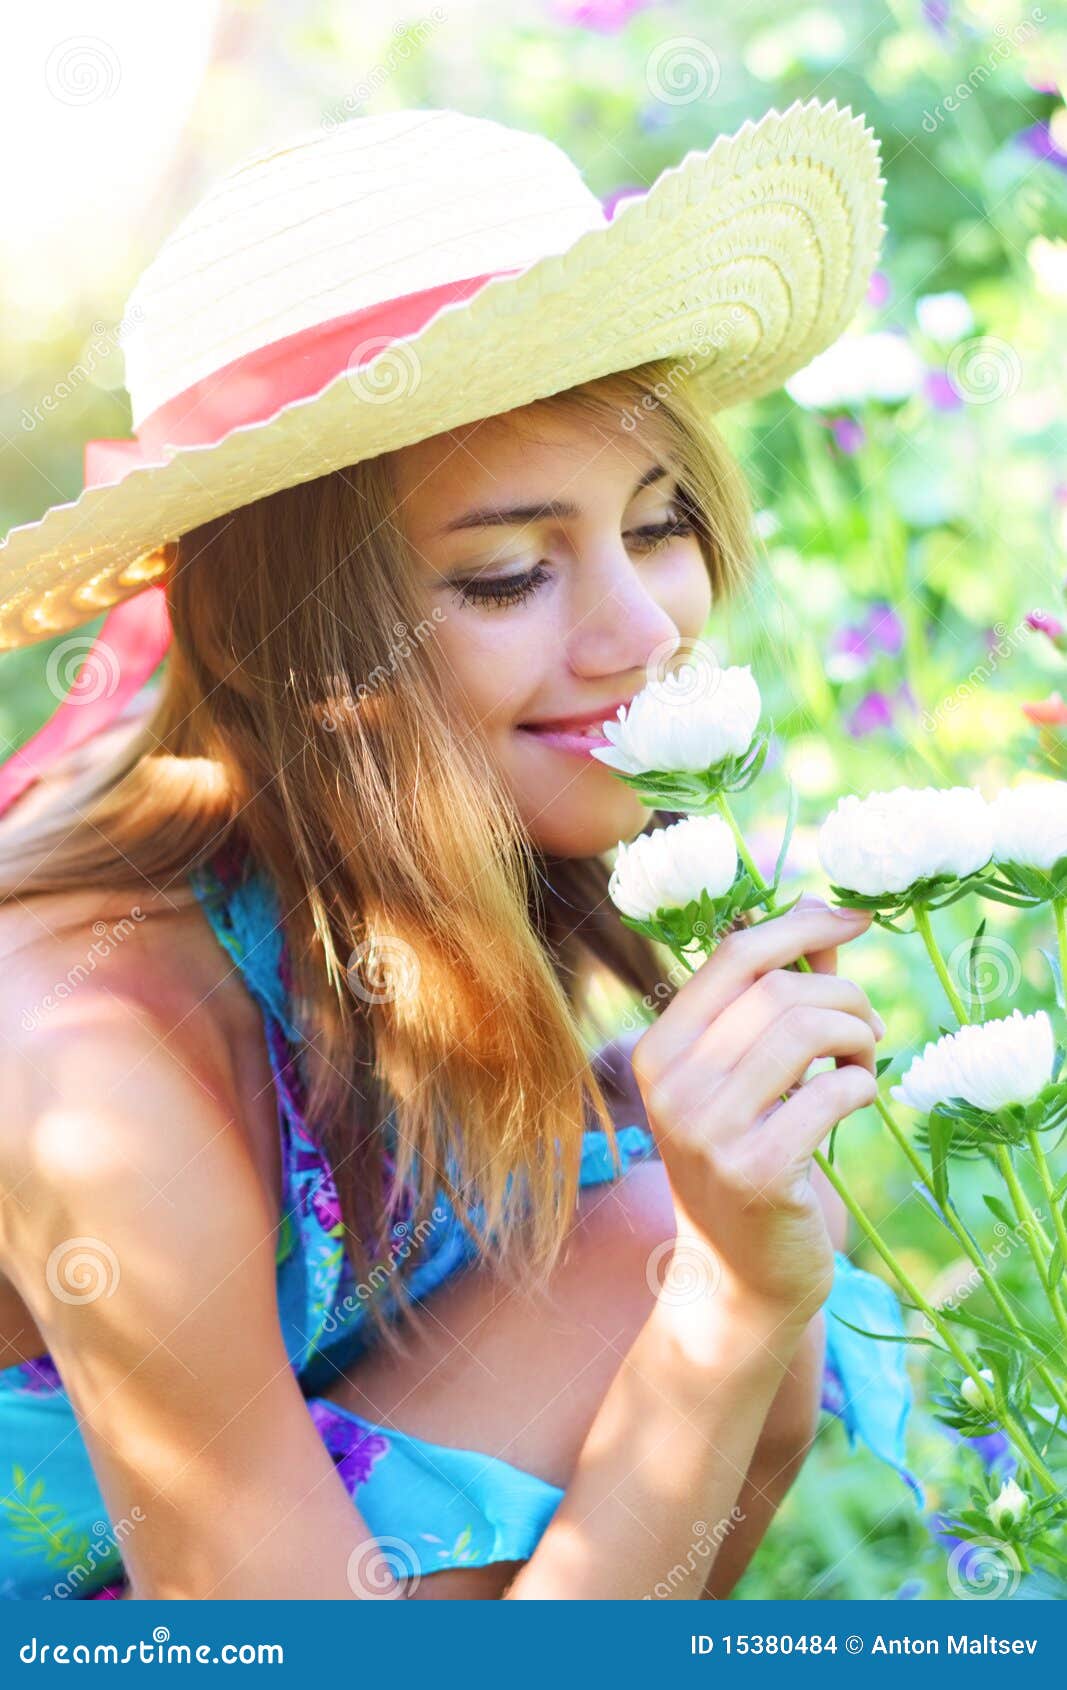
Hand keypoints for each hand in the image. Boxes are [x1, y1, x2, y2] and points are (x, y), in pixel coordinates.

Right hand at [631, 897, 881, 1329]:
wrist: (738, 1279)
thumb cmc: (751, 1161)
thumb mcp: (750, 1076)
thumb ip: (780, 996)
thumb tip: (824, 909)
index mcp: (659, 1050)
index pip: (733, 954)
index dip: (801, 925)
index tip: (856, 917)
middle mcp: (670, 1085)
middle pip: (777, 990)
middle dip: (844, 995)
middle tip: (868, 1027)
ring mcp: (706, 1131)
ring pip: (804, 1031)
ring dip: (857, 1036)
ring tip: (864, 1060)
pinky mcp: (753, 1171)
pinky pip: (829, 1094)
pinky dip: (860, 1087)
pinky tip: (857, 1099)